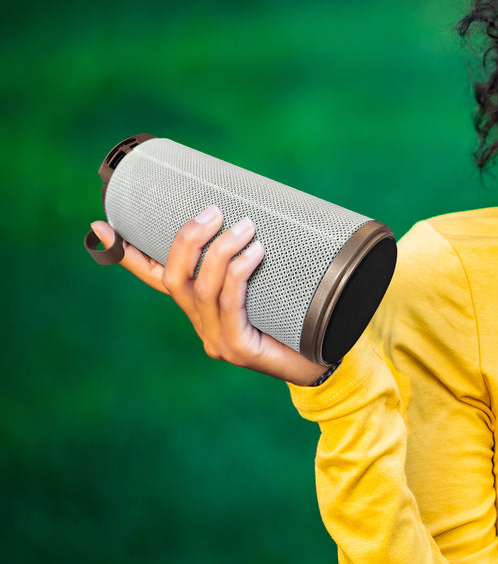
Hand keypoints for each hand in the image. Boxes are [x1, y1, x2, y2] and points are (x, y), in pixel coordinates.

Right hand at [90, 209, 325, 385]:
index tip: (101, 225)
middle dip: (187, 241)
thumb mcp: (274, 279)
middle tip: (214, 212)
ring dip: (221, 252)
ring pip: (202, 290)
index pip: (157, 277)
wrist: (329, 358)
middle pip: (174, 279)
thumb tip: (261, 204)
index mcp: (202, 309)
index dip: (129, 254)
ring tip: (247, 226)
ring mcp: (219, 341)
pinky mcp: (241, 350)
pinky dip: (238, 274)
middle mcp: (203, 326)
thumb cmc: (302, 313)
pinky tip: (255, 253)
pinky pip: (230, 305)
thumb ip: (258, 252)